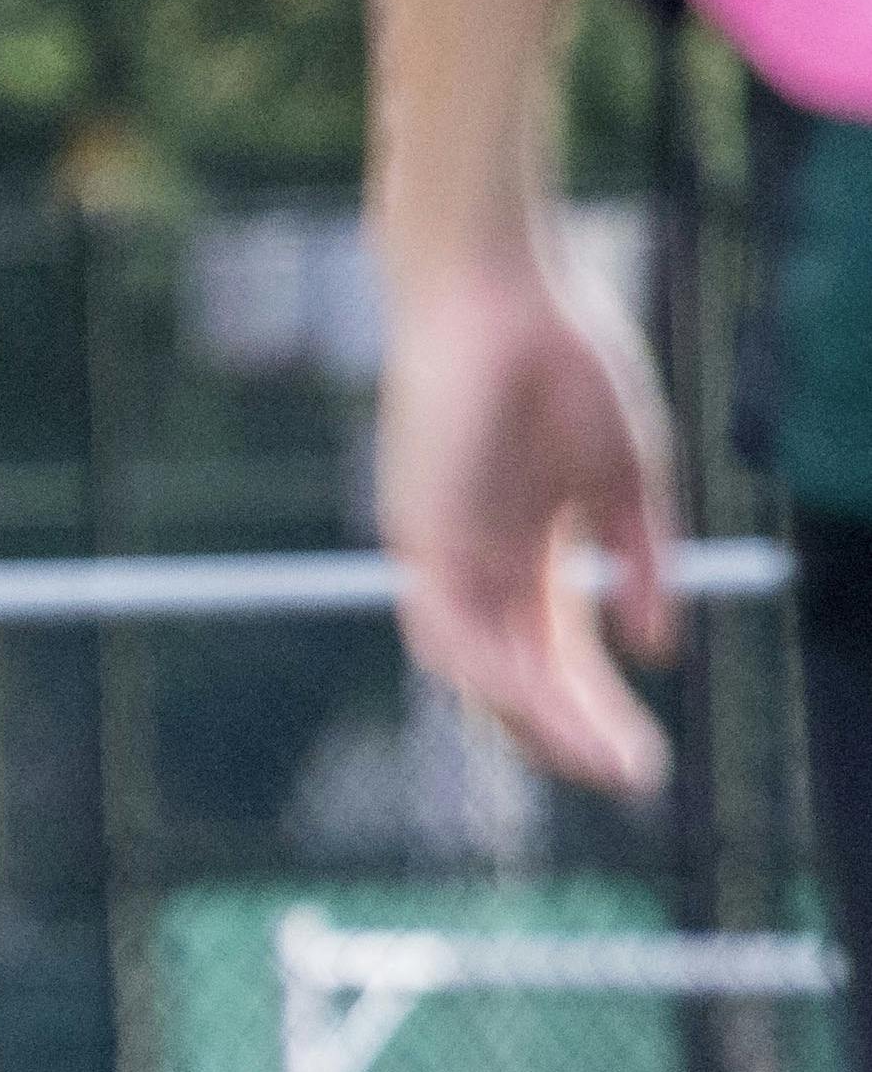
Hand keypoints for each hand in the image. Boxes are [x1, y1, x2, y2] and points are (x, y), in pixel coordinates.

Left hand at [374, 249, 678, 795]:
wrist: (506, 293)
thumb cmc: (566, 364)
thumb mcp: (626, 476)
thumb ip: (640, 558)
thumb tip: (655, 647)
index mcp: (528, 550)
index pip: (558, 653)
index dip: (598, 708)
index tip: (645, 759)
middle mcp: (478, 563)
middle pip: (519, 676)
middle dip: (572, 732)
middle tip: (633, 778)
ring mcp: (443, 554)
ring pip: (481, 669)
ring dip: (540, 720)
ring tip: (603, 759)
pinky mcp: (415, 534)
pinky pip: (448, 630)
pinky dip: (493, 672)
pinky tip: (545, 701)